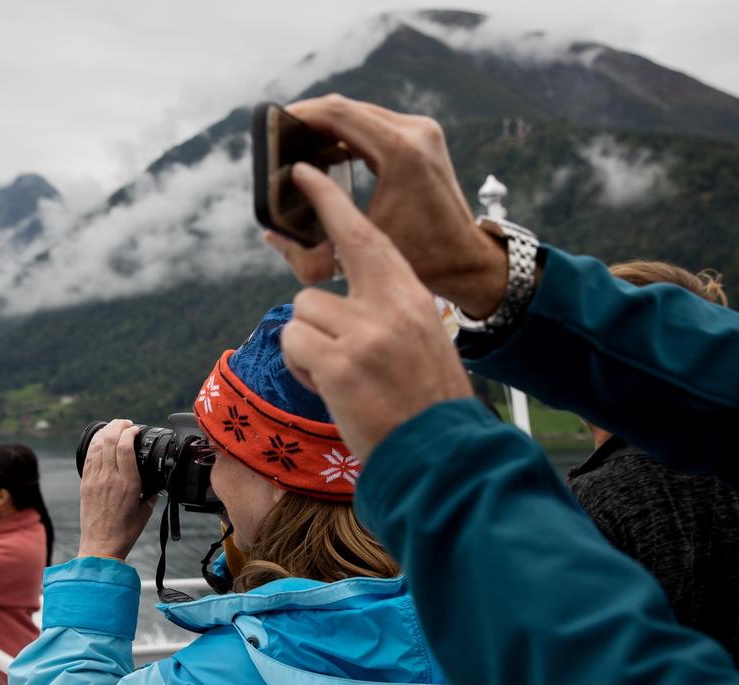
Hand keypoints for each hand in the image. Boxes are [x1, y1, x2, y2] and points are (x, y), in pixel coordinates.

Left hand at [77, 420, 157, 560]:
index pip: (125, 446)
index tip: (136, 430)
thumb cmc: (125, 531)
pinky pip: (89, 457)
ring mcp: (95, 479)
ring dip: (106, 432)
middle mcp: (109, 478)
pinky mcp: (85, 484)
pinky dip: (95, 444)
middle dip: (118, 426)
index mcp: (127, 483)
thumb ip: (152, 492)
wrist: (101, 545)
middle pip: (109, 440)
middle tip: (125, 423)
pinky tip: (100, 440)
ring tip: (114, 427)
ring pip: (97, 445)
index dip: (130, 432)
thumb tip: (156, 483)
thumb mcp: (146, 510)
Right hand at [264, 94, 509, 317]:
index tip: (275, 123)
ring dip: (328, 125)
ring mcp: (422, 130)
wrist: (464, 257)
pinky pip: (375, 122)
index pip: (340, 114)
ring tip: (298, 145)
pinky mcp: (423, 135)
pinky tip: (327, 152)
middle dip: (310, 119)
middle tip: (280, 136)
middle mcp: (415, 132)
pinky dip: (347, 132)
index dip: (302, 115)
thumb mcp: (358, 251)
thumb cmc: (419, 259)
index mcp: (400, 153)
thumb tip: (269, 233)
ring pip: (360, 111)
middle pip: (348, 107)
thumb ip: (310, 250)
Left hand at [280, 162, 474, 463]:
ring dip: (308, 352)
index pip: (364, 236)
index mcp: (410, 296)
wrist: (443, 454)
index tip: (304, 176)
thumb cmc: (428, 403)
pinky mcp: (340, 366)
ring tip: (341, 380)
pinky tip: (333, 392)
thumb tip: (343, 303)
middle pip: (312, 289)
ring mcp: (363, 335)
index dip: (330, 204)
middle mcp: (388, 307)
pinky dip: (303, 372)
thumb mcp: (422, 340)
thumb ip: (388, 311)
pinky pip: (295, 348)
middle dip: (312, 321)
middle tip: (322, 341)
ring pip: (299, 319)